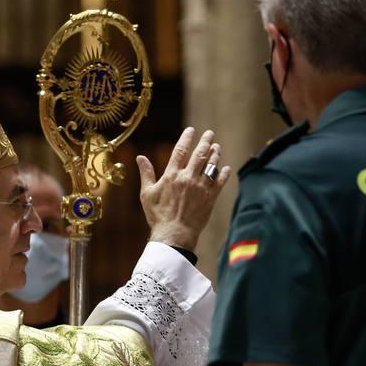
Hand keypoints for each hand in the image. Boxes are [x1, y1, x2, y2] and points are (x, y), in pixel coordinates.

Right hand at [138, 127, 231, 250]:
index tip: (191, 130)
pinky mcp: (210, 198)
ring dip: (215, 155)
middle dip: (205, 141)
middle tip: (210, 133)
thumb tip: (140, 157)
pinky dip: (223, 173)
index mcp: (171, 175)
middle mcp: (187, 178)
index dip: (187, 138)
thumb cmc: (158, 216)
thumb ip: (146, 174)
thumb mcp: (147, 194)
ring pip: (211, 165)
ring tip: (217, 147)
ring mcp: (200, 187)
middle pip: (199, 154)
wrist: (174, 235)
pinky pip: (219, 181)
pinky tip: (225, 168)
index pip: (180, 150)